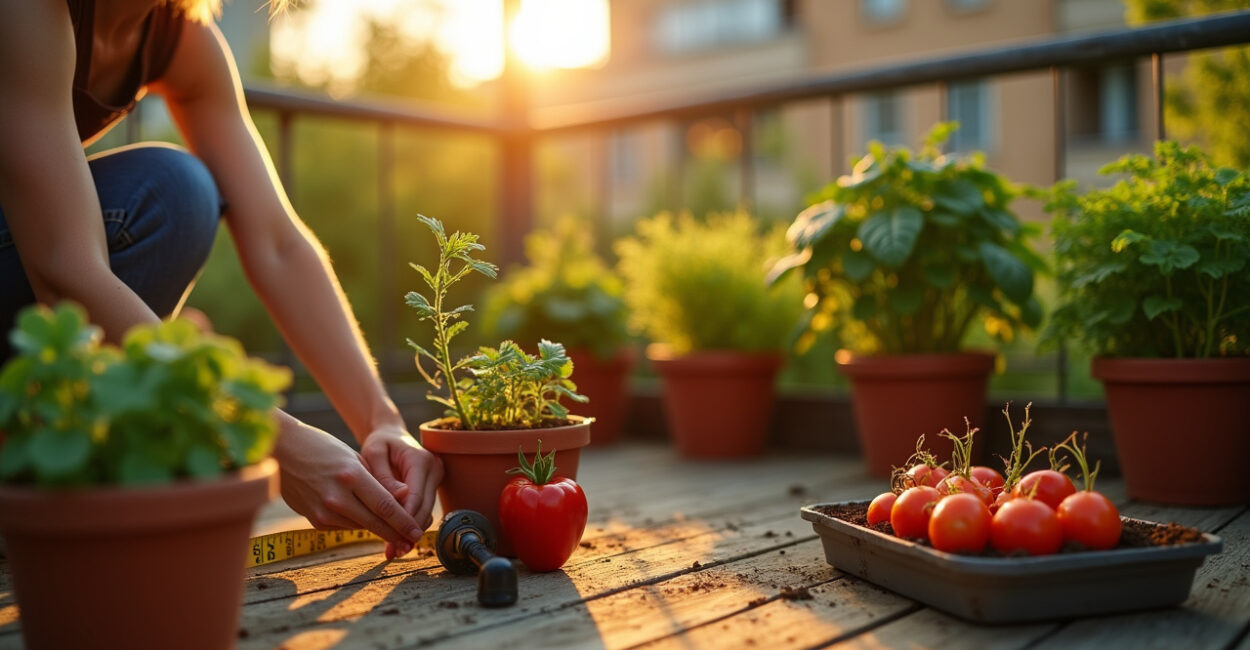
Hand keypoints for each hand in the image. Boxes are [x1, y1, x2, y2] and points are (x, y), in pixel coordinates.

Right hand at [272, 420, 425, 558]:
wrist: (281, 451)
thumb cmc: (323, 449)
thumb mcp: (354, 458)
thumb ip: (378, 481)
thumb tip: (405, 497)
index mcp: (351, 476)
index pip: (386, 506)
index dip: (404, 522)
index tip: (418, 533)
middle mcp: (337, 497)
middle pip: (376, 523)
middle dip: (397, 535)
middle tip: (413, 543)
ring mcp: (323, 512)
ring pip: (361, 527)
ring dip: (378, 530)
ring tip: (395, 532)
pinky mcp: (314, 520)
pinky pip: (344, 526)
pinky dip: (357, 523)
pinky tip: (364, 518)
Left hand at [360, 425, 443, 558]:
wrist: (390, 435)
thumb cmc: (379, 443)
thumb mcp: (374, 454)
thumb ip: (383, 476)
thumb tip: (399, 498)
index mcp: (420, 459)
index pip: (416, 496)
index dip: (405, 519)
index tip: (392, 538)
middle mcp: (434, 468)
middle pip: (425, 507)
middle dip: (408, 531)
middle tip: (394, 552)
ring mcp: (436, 478)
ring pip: (426, 511)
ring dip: (411, 532)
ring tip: (394, 551)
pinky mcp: (431, 487)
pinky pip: (423, 509)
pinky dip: (410, 524)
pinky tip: (396, 540)